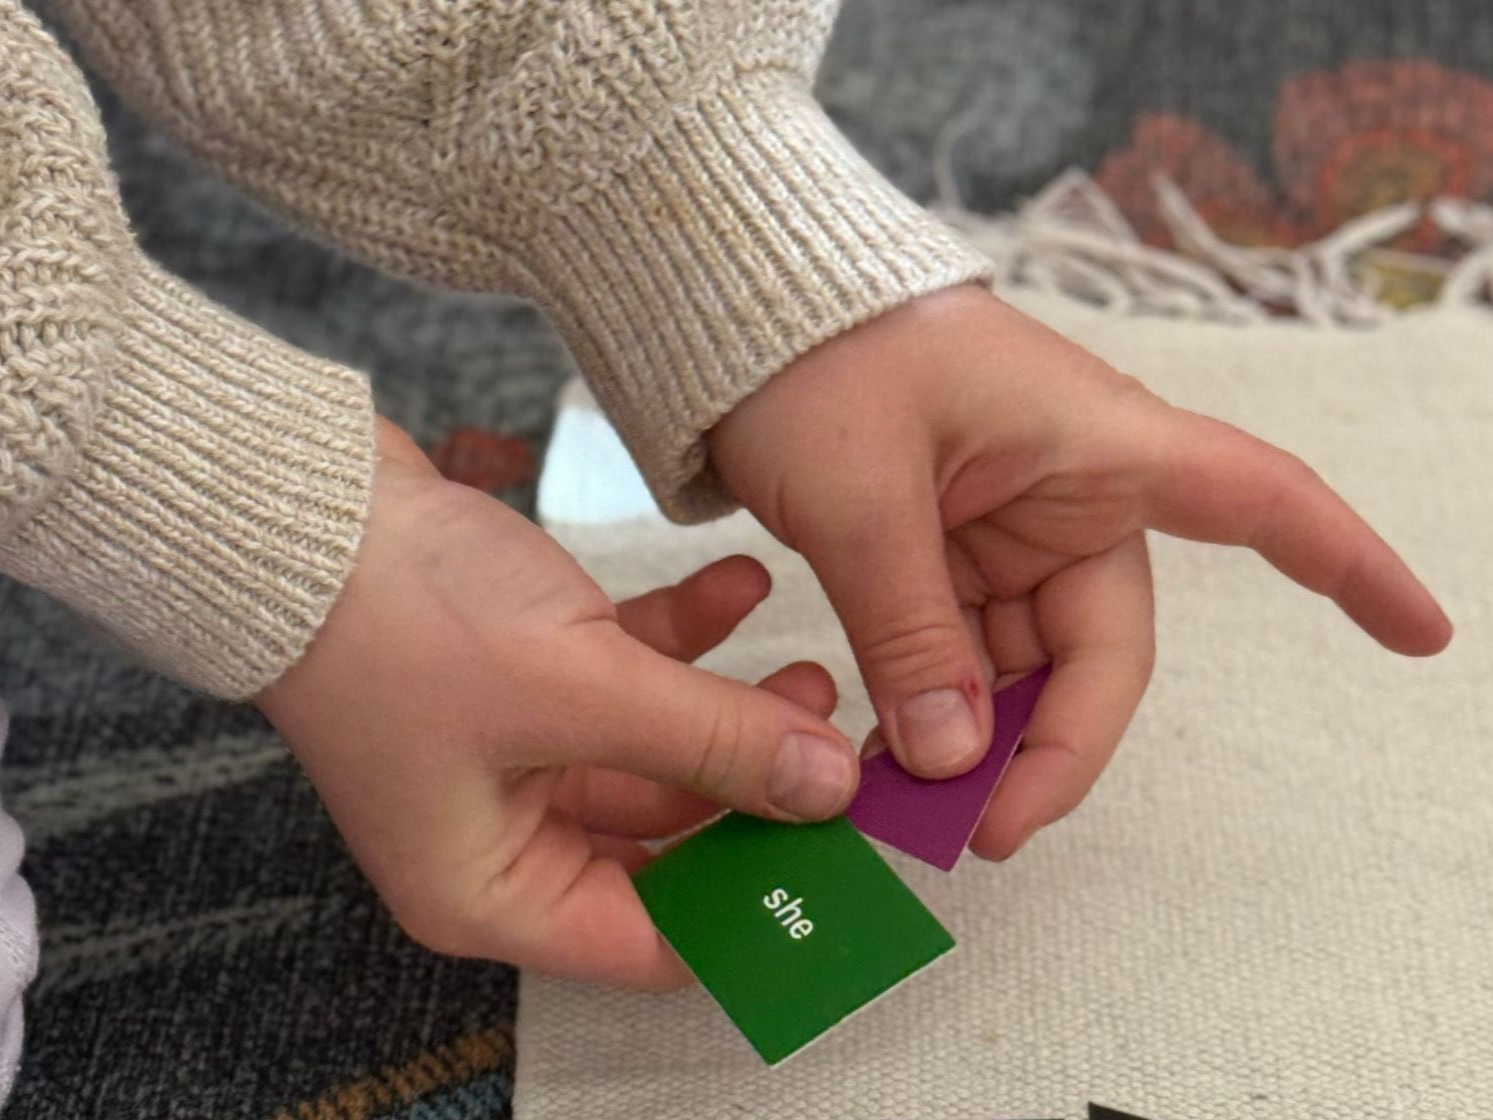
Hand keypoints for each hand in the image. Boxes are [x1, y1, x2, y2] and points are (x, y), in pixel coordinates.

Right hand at [258, 420, 852, 988]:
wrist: (302, 500)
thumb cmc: (401, 620)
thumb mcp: (580, 690)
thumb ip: (715, 742)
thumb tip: (827, 788)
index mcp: (495, 891)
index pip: (659, 942)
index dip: (759, 905)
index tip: (846, 859)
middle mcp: (503, 839)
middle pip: (671, 846)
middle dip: (761, 793)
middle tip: (842, 752)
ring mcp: (513, 757)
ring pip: (658, 754)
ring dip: (733, 712)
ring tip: (811, 669)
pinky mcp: (522, 681)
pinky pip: (625, 680)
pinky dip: (681, 642)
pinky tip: (739, 589)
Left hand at [709, 285, 1451, 859]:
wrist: (744, 314)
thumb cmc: (816, 356)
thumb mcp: (863, 498)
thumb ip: (912, 633)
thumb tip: (954, 764)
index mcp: (1096, 442)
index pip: (1258, 498)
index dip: (1348, 566)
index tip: (1421, 635)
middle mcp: (1072, 492)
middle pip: (1103, 652)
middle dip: (1051, 748)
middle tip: (980, 833)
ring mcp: (1009, 529)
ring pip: (1029, 670)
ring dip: (980, 744)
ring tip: (909, 813)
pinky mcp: (950, 553)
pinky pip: (966, 655)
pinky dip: (935, 712)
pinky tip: (887, 764)